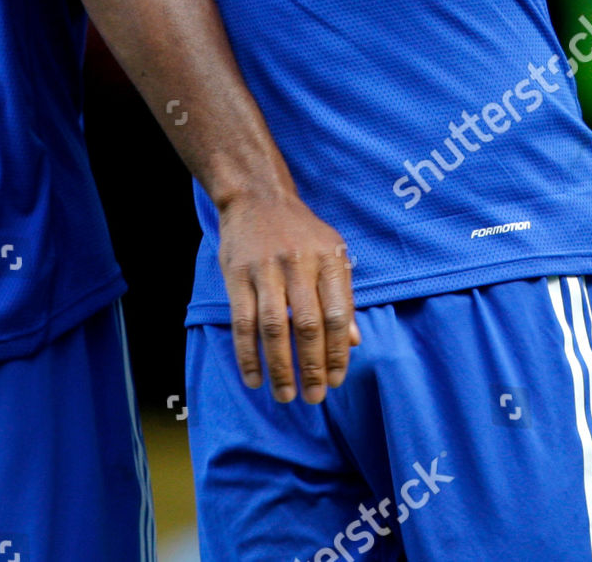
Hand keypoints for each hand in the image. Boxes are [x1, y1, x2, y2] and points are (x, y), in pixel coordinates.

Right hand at [217, 188, 359, 403]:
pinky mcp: (237, 273)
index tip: (336, 380)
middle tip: (313, 397)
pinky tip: (253, 377)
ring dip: (280, 367)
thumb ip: (342, 295)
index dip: (338, 353)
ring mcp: (265, 268)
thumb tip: (354, 342)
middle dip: (312, 367)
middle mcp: (298, 263)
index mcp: (327, 259)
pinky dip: (247, 354)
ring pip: (274, 328)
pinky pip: (243, 321)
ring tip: (285, 395)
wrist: (256, 195)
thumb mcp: (331, 252)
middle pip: (308, 325)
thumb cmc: (300, 231)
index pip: (338, 315)